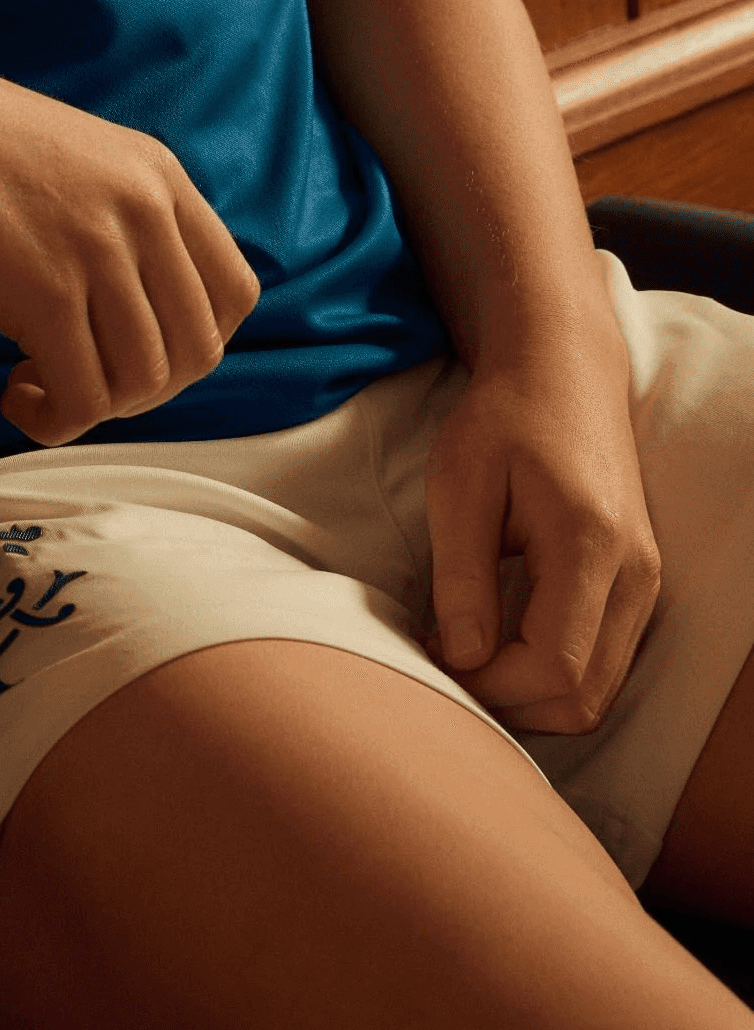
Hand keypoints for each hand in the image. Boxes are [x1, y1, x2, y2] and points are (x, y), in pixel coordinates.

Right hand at [0, 34, 259, 442]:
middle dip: (145, 387)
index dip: (192, 340)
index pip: (235, 293)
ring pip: (144, 382)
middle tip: (84, 375)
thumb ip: (125, 215)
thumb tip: (141, 303)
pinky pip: (81, 398)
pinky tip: (14, 395)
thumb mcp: (83, 157)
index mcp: (160, 177)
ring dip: (95, 404)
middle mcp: (145, 213)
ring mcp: (99, 253)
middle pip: (198, 349)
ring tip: (37, 382)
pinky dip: (54, 420)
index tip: (135, 345)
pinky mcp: (45, 295)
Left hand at [423, 329, 661, 732]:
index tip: (432, 656)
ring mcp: (646, 584)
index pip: (554, 665)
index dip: (490, 684)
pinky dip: (554, 675)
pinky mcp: (640, 587)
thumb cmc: (502, 420)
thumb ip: (462, 576)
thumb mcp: (460, 484)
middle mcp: (635, 575)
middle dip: (509, 703)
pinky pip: (605, 664)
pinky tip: (501, 644)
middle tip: (444, 666)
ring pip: (599, 691)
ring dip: (531, 697)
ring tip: (467, 656)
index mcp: (590, 544)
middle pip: (583, 696)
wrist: (562, 376)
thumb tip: (463, 658)